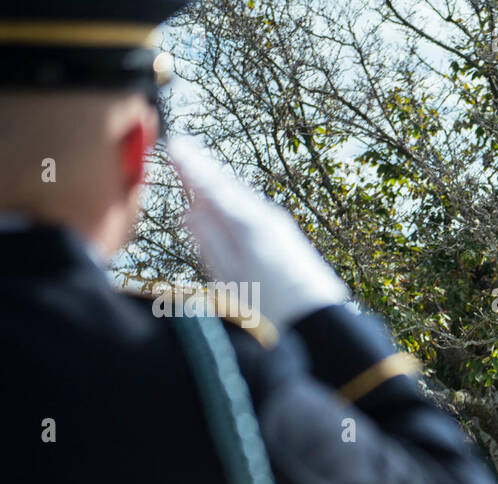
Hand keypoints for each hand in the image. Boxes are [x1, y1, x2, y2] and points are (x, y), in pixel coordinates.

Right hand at [167, 136, 348, 325]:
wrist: (320, 319)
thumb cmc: (272, 306)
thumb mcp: (232, 278)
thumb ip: (211, 242)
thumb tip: (190, 212)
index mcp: (248, 225)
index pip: (212, 187)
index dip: (191, 166)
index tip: (173, 145)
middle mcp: (266, 217)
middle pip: (228, 186)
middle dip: (204, 168)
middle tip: (180, 147)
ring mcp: (279, 225)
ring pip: (242, 196)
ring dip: (219, 181)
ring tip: (198, 164)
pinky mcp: (286, 235)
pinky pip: (253, 208)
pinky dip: (235, 198)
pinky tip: (227, 197)